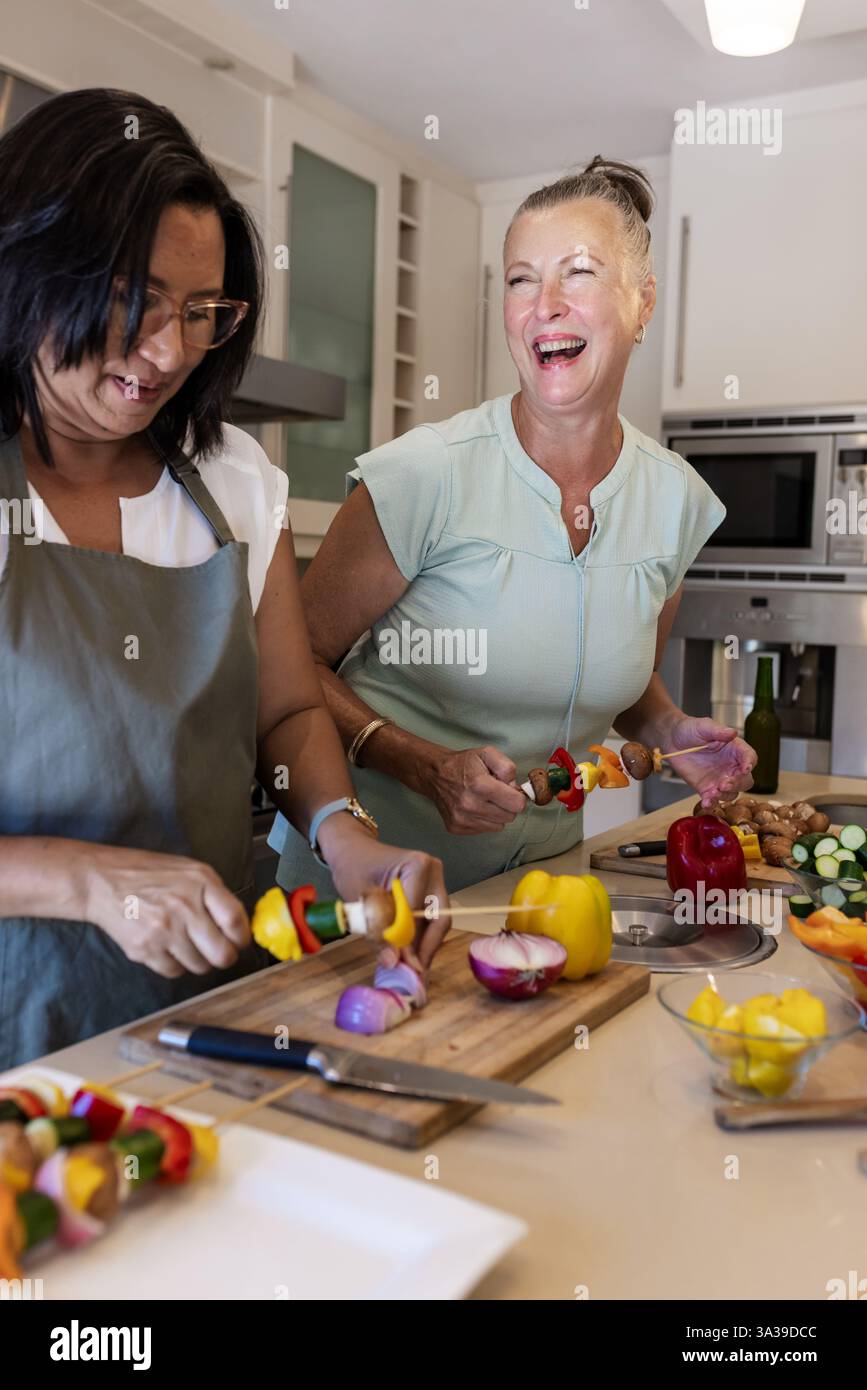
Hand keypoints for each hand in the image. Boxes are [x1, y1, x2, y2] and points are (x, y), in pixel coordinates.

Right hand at [83, 844, 249, 977]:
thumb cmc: (148, 874)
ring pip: (199, 966)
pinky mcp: (144, 950)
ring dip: (199, 960)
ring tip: (188, 944)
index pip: (235, 921)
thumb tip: (238, 925)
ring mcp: (163, 931)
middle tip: (220, 952)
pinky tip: (168, 947)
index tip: (240, 941)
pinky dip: (176, 964)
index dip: (242, 937)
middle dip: (225, 956)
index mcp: (200, 883)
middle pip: (222, 953)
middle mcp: (183, 908)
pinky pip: (174, 971)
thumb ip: (215, 894)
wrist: (102, 881)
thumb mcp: (188, 870)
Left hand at [319, 820, 449, 969]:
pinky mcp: (430, 891)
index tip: (402, 966)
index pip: (417, 913)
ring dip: (423, 945)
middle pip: (438, 919)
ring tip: (409, 967)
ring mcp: (435, 880)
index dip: (410, 943)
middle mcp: (434, 871)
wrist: (351, 849)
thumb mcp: (361, 902)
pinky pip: (429, 919)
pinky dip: (418, 936)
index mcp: (418, 866)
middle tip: (414, 973)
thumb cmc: (353, 867)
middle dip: (426, 948)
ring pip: (436, 922)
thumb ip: (377, 932)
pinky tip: (406, 952)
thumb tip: (392, 962)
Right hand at [425, 745, 526, 834]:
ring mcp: (462, 818)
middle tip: (496, 793)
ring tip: (485, 799)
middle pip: (509, 816)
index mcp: (479, 784)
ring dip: (496, 814)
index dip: (518, 796)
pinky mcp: (457, 827)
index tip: (511, 791)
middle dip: (507, 805)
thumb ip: (507, 767)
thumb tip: (516, 787)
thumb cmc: (463, 764)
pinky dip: (484, 820)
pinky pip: (485, 830)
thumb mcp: (488, 754)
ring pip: (498, 826)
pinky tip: (476, 807)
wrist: (435, 774)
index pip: (517, 804)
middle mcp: (469, 804)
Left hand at [662, 716, 756, 805]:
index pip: (749, 757)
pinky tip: (706, 802)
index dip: (749, 763)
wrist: (672, 740)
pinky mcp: (707, 788)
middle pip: (745, 780)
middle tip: (725, 783)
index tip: (745, 767)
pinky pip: (713, 799)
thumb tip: (732, 732)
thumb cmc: (691, 729)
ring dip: (725, 795)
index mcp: (735, 750)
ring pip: (732, 793)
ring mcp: (720, 779)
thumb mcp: (704, 726)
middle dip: (738, 784)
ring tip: (713, 793)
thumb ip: (718, 731)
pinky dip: (711, 803)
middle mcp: (731, 766)